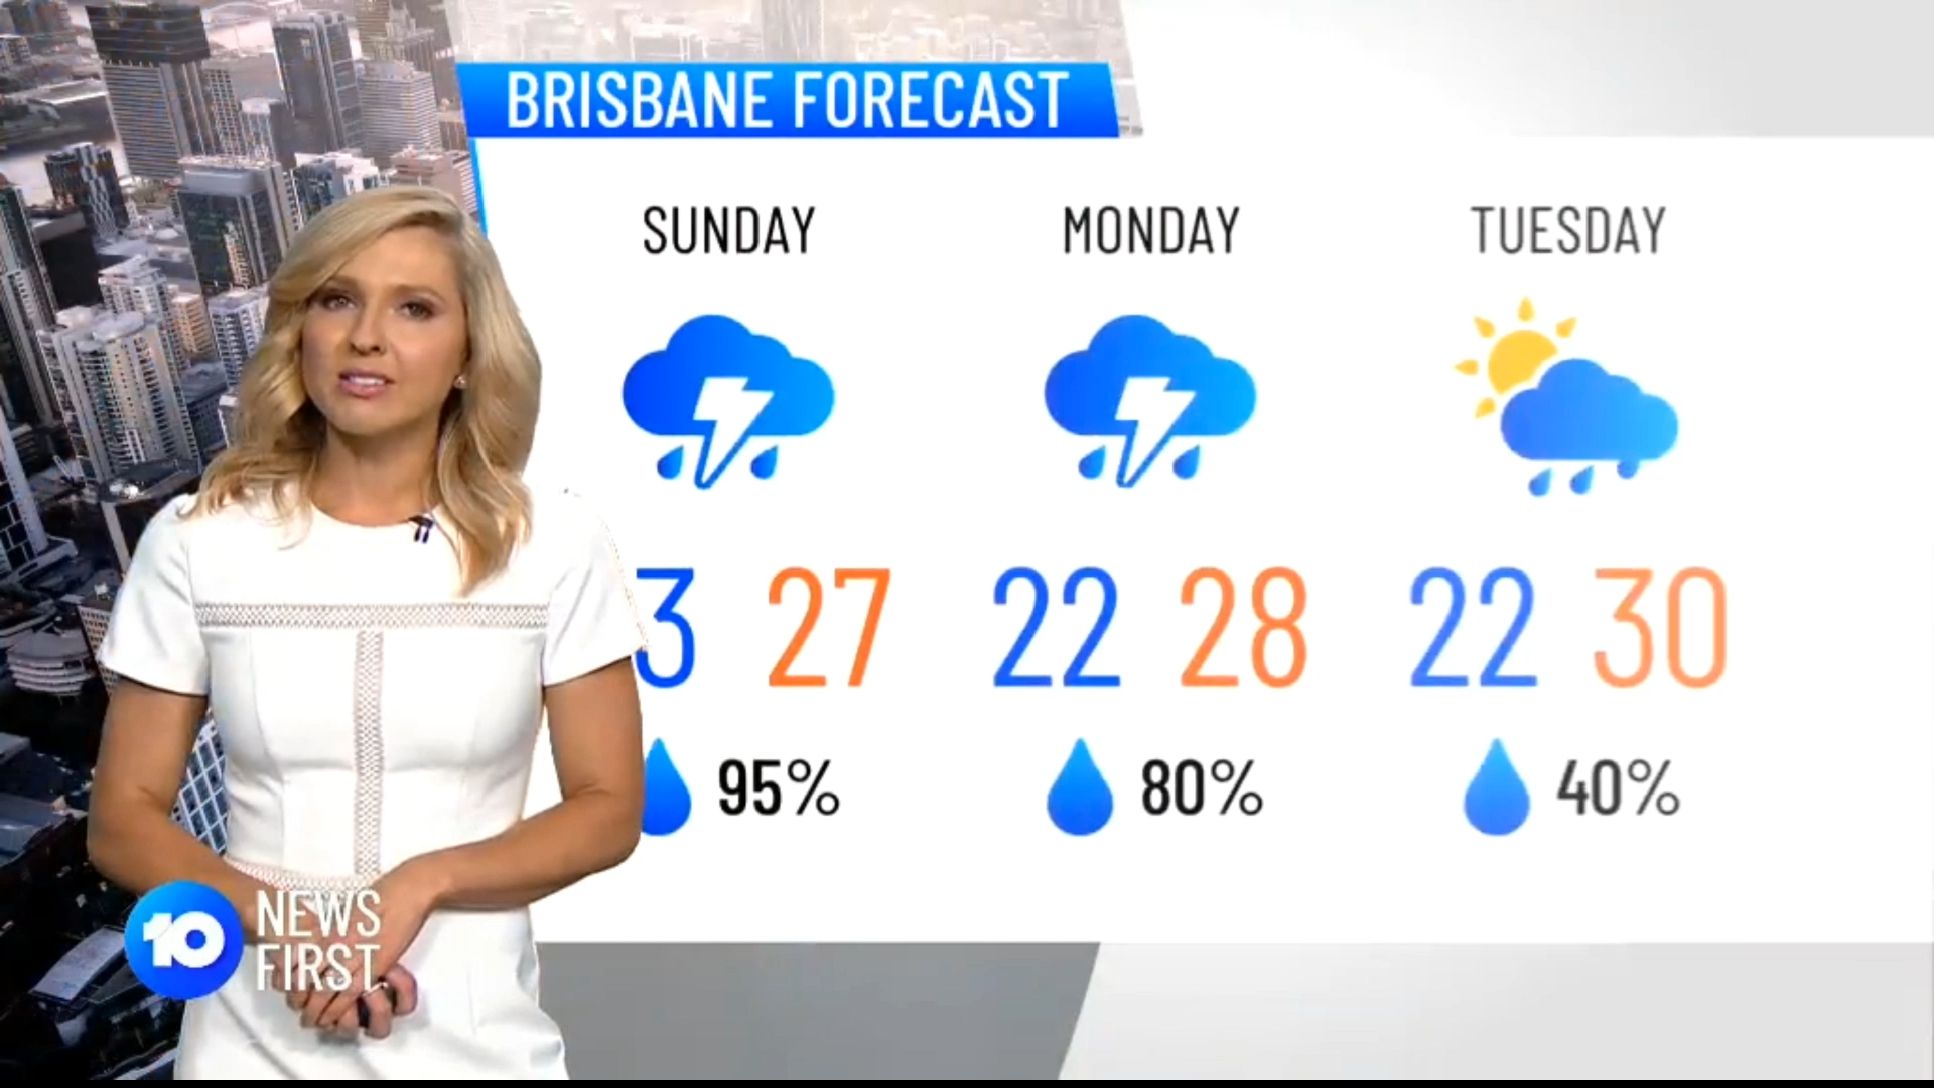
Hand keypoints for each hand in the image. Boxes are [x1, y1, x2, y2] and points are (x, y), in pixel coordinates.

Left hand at [302, 860, 442, 1037]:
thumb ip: (338, 927)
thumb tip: (326, 938)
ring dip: (319, 1009)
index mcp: (332, 930)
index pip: (302, 961)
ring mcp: (357, 954)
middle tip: (300, 1013)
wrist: (409, 889)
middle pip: (311, 979)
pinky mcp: (378, 962)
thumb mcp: (352, 908)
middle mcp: (340, 944)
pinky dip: (343, 1005)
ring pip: (329, 988)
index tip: (289, 992)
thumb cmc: (386, 892)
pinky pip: (354, 989)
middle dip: (303, 1000)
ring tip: (315, 1021)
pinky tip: (338, 1014)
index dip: (292, 981)